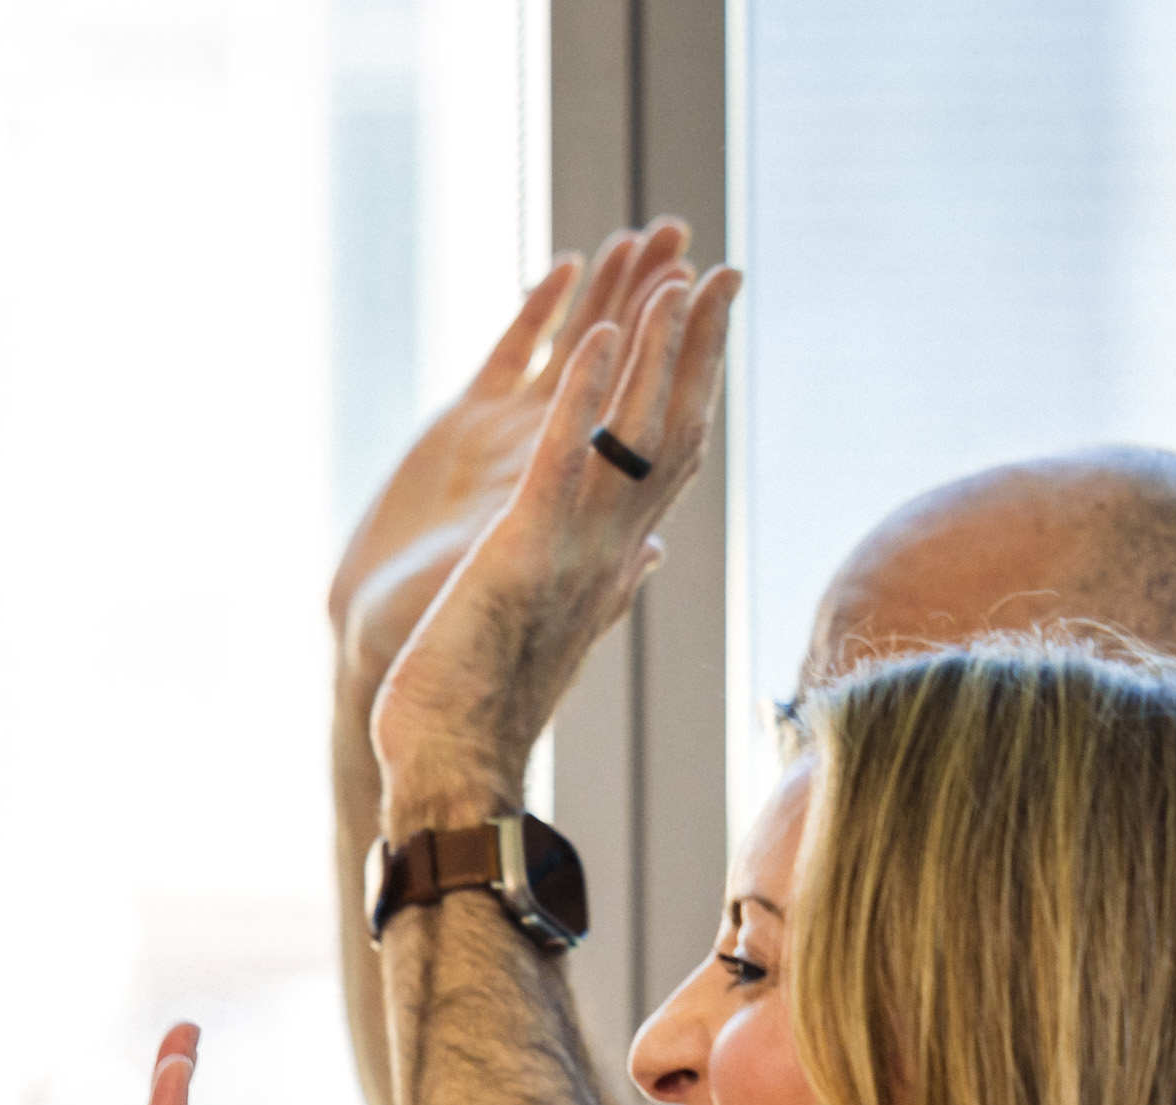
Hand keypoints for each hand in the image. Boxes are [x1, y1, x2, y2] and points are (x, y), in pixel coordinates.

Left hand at [368, 256, 742, 826]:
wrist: (452, 762)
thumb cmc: (490, 704)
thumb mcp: (565, 627)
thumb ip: (613, 582)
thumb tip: (647, 558)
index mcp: (614, 558)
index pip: (671, 457)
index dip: (696, 387)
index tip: (712, 326)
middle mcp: (610, 545)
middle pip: (672, 426)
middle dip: (698, 346)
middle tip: (723, 270)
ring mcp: (574, 545)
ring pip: (633, 430)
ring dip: (656, 349)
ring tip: (676, 276)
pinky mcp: (524, 548)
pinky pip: (563, 456)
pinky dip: (582, 393)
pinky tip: (596, 330)